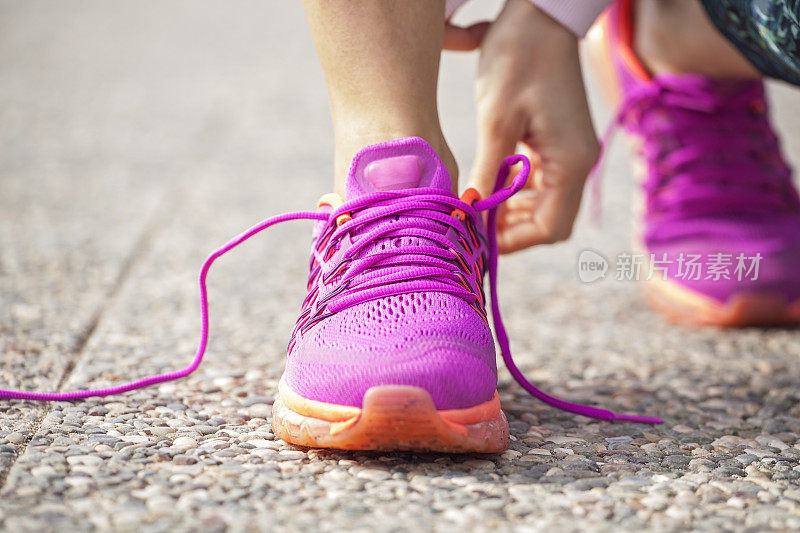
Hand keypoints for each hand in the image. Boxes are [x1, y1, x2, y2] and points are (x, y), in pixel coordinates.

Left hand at [444, 0, 599, 253]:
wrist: (542, 14)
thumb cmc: (519, 60)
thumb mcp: (496, 120)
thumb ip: (487, 172)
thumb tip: (471, 213)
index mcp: (570, 162)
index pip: (550, 227)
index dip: (513, 241)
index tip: (477, 239)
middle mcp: (578, 163)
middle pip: (549, 222)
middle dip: (510, 230)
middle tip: (471, 225)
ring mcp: (571, 154)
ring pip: (544, 205)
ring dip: (510, 212)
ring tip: (475, 207)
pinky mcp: (560, 143)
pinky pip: (540, 184)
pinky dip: (514, 192)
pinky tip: (487, 185)